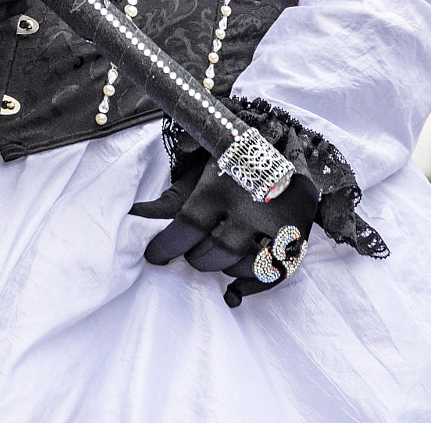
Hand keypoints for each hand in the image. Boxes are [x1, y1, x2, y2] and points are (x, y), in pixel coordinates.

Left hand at [129, 150, 318, 306]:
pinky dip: (252, 287)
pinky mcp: (299, 235)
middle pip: (218, 250)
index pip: (188, 225)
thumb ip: (167, 201)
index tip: (154, 255)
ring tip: (213, 258)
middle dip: (197, 257)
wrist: (278, 141)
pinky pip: (275, 274)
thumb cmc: (227, 162)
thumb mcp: (196, 174)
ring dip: (224, 268)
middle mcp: (253, 203)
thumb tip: (132, 218)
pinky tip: (233, 290)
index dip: (167, 245)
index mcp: (222, 183)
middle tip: (189, 252)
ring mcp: (279, 221)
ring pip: (246, 264)